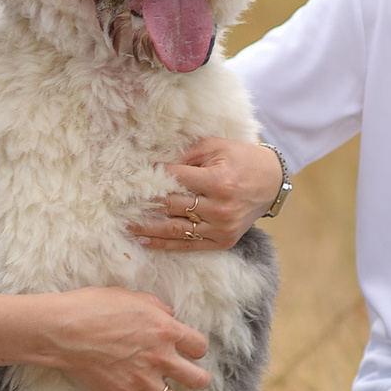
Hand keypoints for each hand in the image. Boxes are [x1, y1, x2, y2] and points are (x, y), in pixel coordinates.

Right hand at [29, 287, 211, 390]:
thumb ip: (155, 306)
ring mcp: (142, 379)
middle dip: (199, 380)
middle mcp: (160, 357)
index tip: (188, 350)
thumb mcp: (130, 296)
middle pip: (198, 379)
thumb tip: (169, 314)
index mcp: (165, 330)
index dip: (195, 349)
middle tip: (192, 379)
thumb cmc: (94, 306)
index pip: (199, 346)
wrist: (65, 329)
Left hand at [129, 136, 280, 251]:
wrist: (272, 183)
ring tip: (124, 224)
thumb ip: (186, 153)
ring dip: (147, 227)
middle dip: (143, 203)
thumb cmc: (242, 159)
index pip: (176, 179)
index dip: (152, 177)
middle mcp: (220, 207)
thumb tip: (154, 161)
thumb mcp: (217, 146)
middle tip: (117, 202)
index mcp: (219, 181)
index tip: (130, 177)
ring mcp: (221, 228)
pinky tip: (144, 239)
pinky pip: (188, 244)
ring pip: (176, 229)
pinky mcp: (223, 242)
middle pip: (172, 206)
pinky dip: (164, 243)